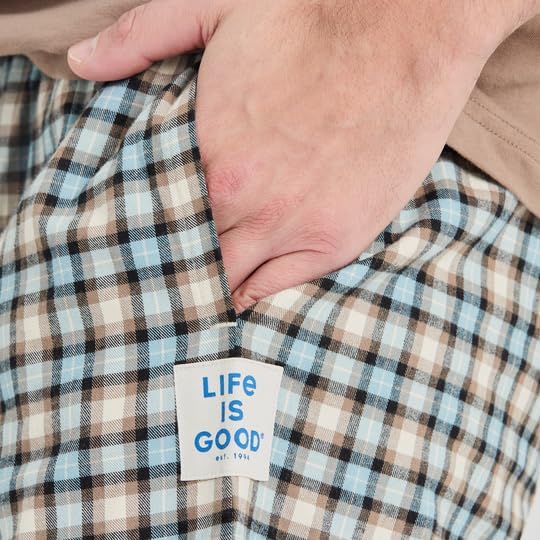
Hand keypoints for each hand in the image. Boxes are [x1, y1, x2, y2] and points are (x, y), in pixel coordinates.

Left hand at [67, 0, 521, 311]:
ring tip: (190, 297)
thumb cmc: (315, 20)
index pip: (156, 221)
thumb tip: (80, 62)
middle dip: (172, 269)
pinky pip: (279, 288)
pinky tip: (237, 295)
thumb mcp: (216, 10)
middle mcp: (251, 203)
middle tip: (155, 282)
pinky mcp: (338, 239)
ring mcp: (297, 226)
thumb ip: (141, 38)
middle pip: (192, 259)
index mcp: (213, 156)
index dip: (142, 237)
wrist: (408, 29)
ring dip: (210, 287)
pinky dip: (253, 294)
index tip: (132, 248)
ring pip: (232, 282)